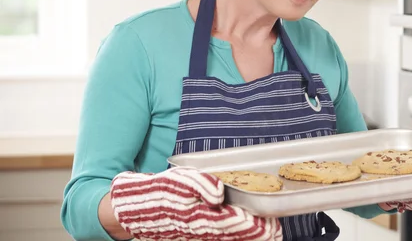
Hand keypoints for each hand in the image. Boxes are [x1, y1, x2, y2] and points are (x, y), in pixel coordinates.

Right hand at [110, 166, 281, 240]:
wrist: (133, 208)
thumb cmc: (158, 190)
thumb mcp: (178, 180)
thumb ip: (201, 184)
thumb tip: (219, 193)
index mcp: (195, 215)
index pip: (230, 223)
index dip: (251, 225)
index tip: (270, 226)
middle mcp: (197, 230)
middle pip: (232, 235)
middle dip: (254, 234)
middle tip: (275, 234)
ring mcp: (194, 236)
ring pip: (225, 239)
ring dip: (246, 237)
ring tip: (267, 236)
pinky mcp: (191, 236)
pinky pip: (215, 239)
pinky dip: (231, 237)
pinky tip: (244, 235)